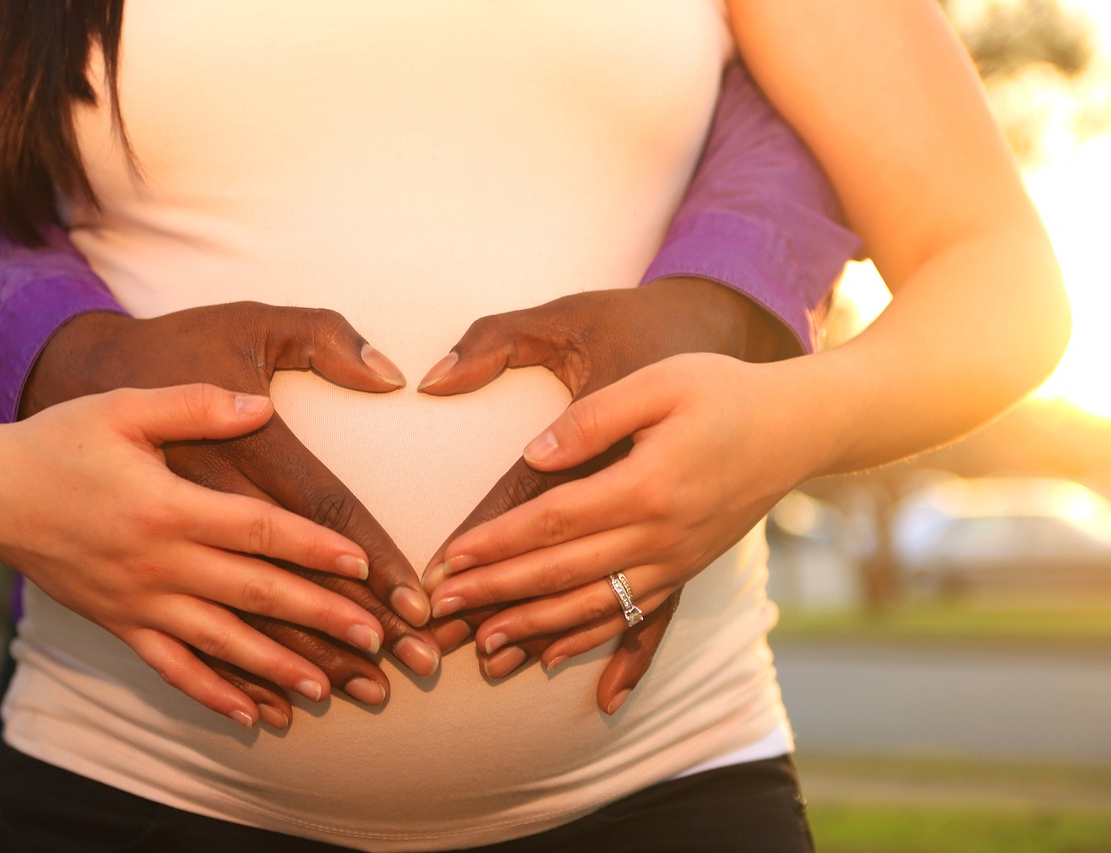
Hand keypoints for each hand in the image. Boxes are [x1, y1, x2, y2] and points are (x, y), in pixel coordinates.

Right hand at [0, 383, 385, 729]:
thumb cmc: (59, 442)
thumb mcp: (122, 408)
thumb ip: (194, 405)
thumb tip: (262, 405)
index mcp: (166, 505)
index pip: (258, 530)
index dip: (314, 547)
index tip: (363, 566)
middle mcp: (157, 562)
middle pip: (253, 593)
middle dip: (318, 617)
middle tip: (373, 639)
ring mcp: (137, 601)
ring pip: (220, 642)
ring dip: (277, 668)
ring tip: (329, 688)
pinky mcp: (119, 625)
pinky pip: (172, 669)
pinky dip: (213, 695)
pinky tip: (253, 716)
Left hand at [419, 278, 785, 712]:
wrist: (799, 427)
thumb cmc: (725, 390)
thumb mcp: (660, 382)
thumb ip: (594, 417)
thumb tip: (537, 453)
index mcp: (648, 484)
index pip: (552, 521)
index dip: (495, 543)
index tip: (447, 561)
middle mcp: (663, 535)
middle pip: (564, 573)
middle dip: (496, 595)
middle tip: (441, 613)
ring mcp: (679, 560)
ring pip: (596, 607)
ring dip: (536, 629)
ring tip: (484, 646)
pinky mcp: (689, 570)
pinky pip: (638, 619)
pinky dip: (598, 644)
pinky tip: (565, 666)